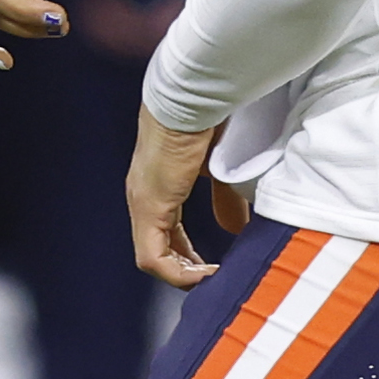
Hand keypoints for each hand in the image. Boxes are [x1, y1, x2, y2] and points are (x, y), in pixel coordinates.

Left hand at [128, 110, 233, 287]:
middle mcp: (144, 197)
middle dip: (186, 269)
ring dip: (183, 274)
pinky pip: (154, 257)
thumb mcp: (220, 169)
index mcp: (158, 186)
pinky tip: (205, 274)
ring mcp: (143, 202)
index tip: (214, 266)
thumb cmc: (207, 121)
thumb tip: (235, 228)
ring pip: (153, 257)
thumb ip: (225, 200)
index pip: (166, 234)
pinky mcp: (149, 206)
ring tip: (213, 280)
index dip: (188, 255)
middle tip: (213, 280)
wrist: (194, 97)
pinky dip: (178, 272)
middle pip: (158, 250)